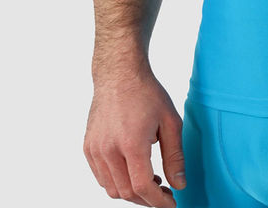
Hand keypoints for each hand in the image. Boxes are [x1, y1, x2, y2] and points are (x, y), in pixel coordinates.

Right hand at [83, 70, 186, 206]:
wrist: (119, 73)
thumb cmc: (147, 93)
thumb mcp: (170, 121)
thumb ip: (175, 156)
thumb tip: (179, 184)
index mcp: (131, 143)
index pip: (143, 187)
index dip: (158, 202)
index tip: (171, 204)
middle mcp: (108, 149)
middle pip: (126, 192)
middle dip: (147, 199)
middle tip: (165, 192)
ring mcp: (94, 149)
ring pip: (112, 189)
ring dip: (132, 192)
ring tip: (151, 180)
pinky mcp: (88, 147)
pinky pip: (101, 177)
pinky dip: (117, 182)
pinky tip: (133, 170)